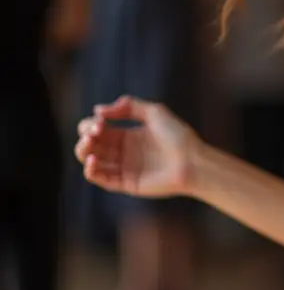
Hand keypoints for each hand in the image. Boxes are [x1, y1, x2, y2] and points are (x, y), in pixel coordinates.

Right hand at [75, 96, 197, 198]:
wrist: (193, 161)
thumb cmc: (178, 136)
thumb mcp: (155, 112)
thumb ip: (128, 106)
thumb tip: (98, 109)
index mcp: (128, 135)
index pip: (97, 129)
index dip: (91, 124)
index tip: (101, 121)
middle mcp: (123, 152)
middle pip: (90, 144)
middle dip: (86, 136)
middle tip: (95, 132)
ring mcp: (124, 168)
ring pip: (91, 161)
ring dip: (83, 151)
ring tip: (89, 144)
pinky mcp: (126, 183)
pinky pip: (101, 179)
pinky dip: (91, 171)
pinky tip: (92, 160)